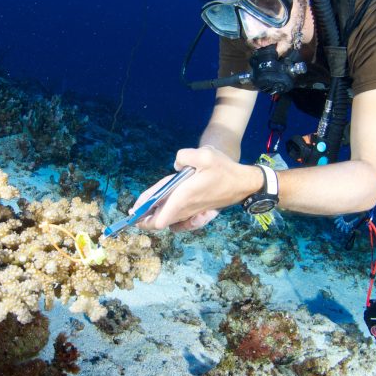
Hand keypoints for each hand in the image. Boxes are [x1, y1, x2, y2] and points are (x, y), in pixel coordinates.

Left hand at [130, 146, 262, 230]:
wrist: (242, 183)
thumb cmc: (223, 169)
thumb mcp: (205, 154)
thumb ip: (185, 156)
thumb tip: (176, 165)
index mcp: (186, 195)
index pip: (163, 214)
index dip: (147, 216)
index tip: (135, 215)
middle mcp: (187, 206)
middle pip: (162, 221)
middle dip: (146, 221)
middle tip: (133, 220)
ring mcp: (192, 211)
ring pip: (169, 221)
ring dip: (156, 220)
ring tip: (143, 218)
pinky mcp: (197, 210)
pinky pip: (179, 220)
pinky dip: (169, 220)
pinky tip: (163, 217)